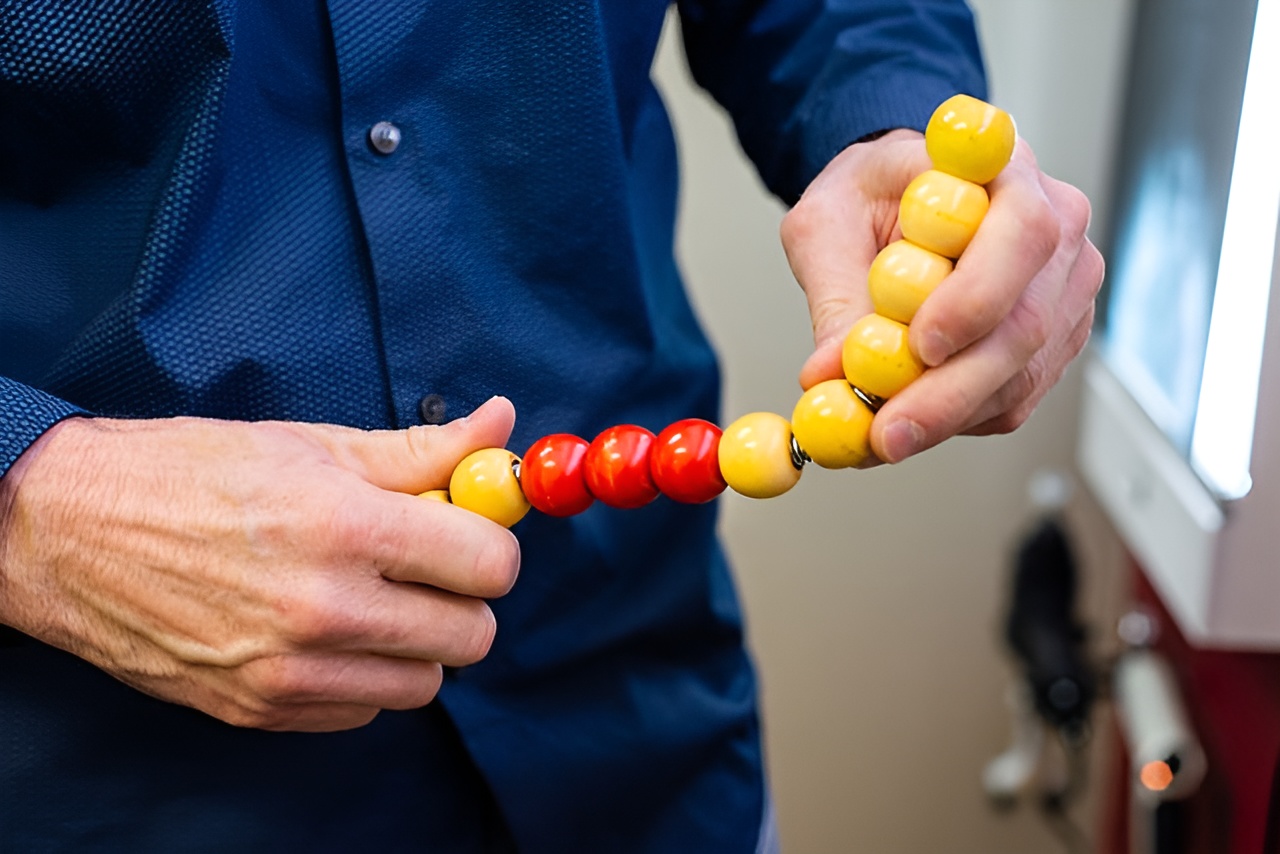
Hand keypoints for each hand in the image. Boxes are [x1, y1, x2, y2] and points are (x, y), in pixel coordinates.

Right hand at [0, 398, 520, 731]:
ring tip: (372, 599)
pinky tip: (328, 633)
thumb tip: (500, 426)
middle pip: (471, 636)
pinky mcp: (261, 710)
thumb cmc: (191, 472)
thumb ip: (422, 449)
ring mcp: (290, 670)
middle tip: (425, 569)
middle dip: (463, 599)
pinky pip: (362, 711)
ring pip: (423, 684)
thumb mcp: (314, 444)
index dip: (491, 548)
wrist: (70, 530)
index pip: (489, 566)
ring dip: (416, 644)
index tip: (469, 537)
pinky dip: (364, 677)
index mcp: (345, 527)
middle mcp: (324, 609)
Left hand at [781, 128, 1103, 462]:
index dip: (975, 296)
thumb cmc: (867, 197)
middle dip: (950, 391)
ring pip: (1020, 374)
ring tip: (875, 433)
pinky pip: (1012, 399)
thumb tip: (828, 374)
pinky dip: (955, 419)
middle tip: (885, 432)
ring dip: (945, 415)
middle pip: (1027, 322)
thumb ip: (833, 294)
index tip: (919, 344)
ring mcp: (1065, 288)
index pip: (1021, 232)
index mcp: (1005, 171)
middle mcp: (1056, 227)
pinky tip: (905, 416)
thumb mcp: (825, 226)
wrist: (893, 202)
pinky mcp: (1056, 340)